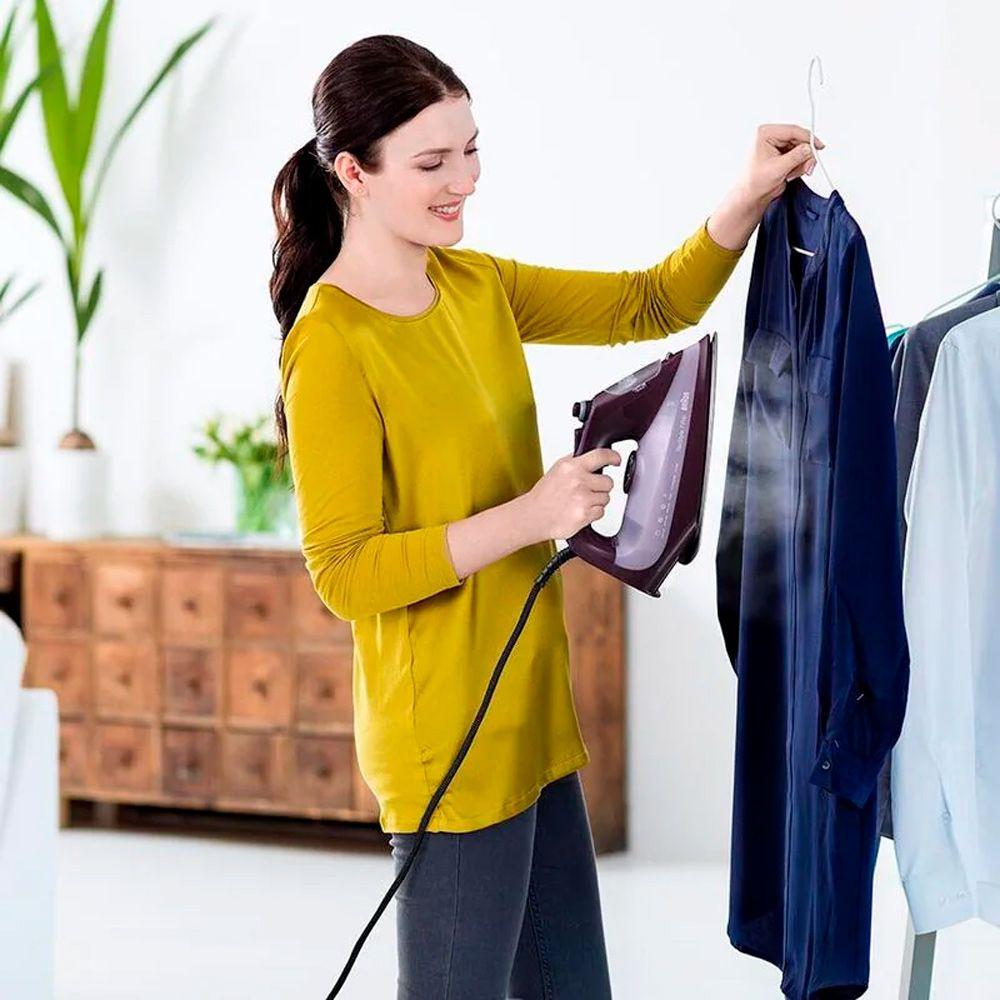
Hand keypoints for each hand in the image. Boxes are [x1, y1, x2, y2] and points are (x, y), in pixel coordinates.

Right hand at [522, 448, 620, 542]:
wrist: (533, 516)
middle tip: (587, 491)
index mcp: (571, 466)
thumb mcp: (557, 469)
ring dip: (596, 502)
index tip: (616, 460)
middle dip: (601, 487)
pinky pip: (601, 512)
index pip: (601, 455)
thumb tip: (592, 456)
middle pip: (608, 482)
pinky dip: (592, 514)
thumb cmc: (544, 495)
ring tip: (579, 502)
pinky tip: (579, 511)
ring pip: (606, 498)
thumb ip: (575, 461)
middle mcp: (578, 480)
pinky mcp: (584, 514)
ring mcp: (582, 498)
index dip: (613, 457)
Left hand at [706, 124, 826, 251]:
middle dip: (804, 155)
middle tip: (808, 167)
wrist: (751, 196)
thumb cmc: (754, 182)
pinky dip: (798, 166)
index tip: (818, 146)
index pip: (792, 130)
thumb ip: (796, 156)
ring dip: (801, 162)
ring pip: (800, 149)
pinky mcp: (781, 155)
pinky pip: (798, 156)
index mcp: (765, 133)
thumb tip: (809, 148)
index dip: (808, 138)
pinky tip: (790, 174)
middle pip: (798, 139)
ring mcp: (776, 146)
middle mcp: (771, 137)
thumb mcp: (778, 168)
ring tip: (792, 174)